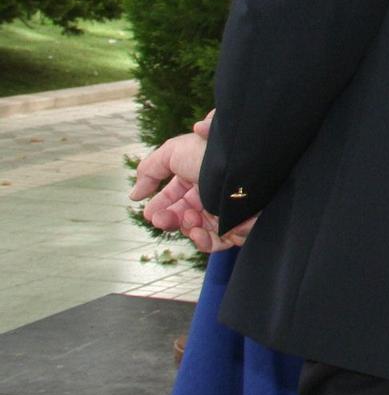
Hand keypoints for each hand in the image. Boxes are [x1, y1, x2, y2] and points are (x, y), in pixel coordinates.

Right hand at [132, 111, 253, 247]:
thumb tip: (134, 196)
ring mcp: (224, 212)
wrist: (247, 160)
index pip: (171, 201)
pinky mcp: (239, 226)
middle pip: (182, 220)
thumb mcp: (174, 152)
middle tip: (163, 219)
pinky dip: (208, 241)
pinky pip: (220, 243)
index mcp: (195, 180)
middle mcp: (210, 197)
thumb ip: (150, 170)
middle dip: (169, 221)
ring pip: (198, 234)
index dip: (159, 209)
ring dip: (189, 230)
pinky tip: (204, 230)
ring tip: (190, 219)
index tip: (150, 214)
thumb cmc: (211, 153)